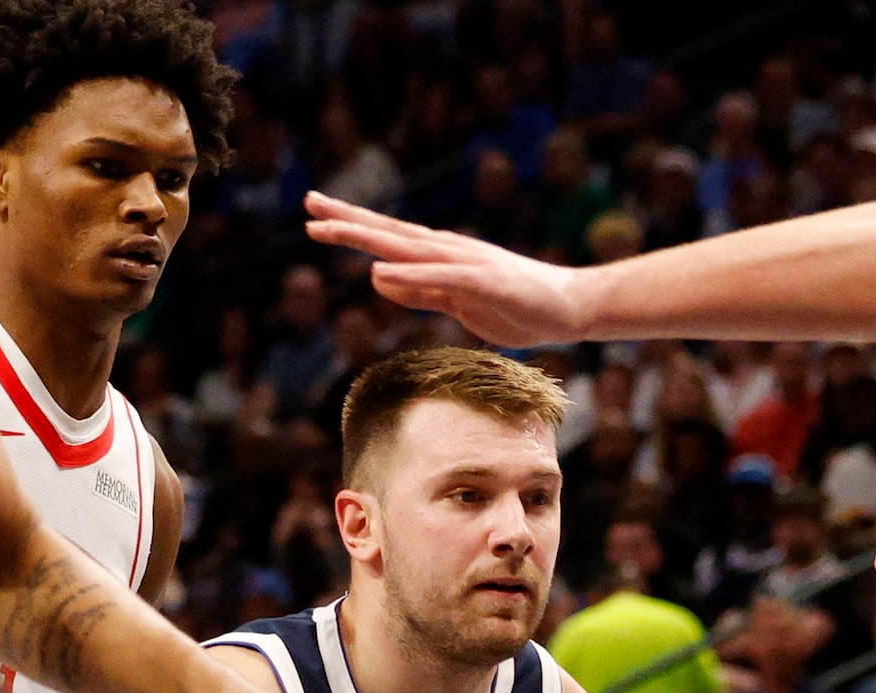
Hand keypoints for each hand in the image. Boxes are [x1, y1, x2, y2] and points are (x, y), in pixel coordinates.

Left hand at [305, 194, 588, 347]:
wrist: (568, 307)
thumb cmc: (516, 306)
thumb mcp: (456, 302)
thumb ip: (419, 290)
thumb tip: (378, 279)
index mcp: (440, 256)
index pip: (386, 238)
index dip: (351, 226)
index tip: (315, 218)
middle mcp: (447, 250)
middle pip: (387, 232)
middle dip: (345, 219)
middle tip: (307, 202)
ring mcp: (464, 262)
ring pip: (404, 246)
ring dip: (364, 235)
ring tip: (325, 227)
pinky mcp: (481, 281)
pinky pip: (437, 277)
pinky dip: (407, 272)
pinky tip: (378, 270)